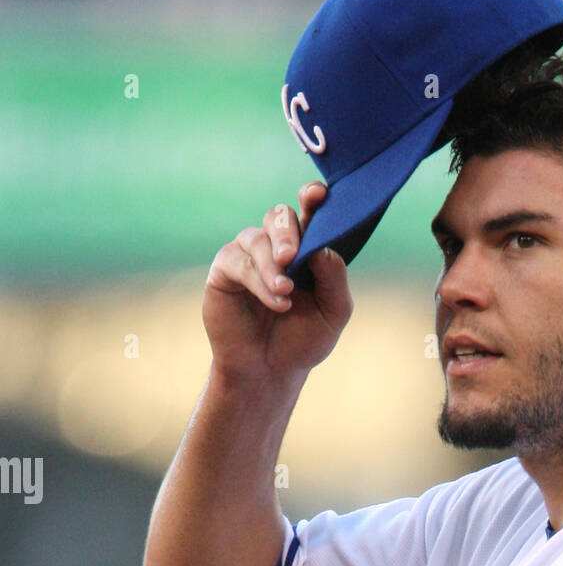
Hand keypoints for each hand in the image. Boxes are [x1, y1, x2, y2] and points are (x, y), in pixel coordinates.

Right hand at [203, 184, 352, 386]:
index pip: (309, 213)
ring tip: (286, 292)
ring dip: (273, 265)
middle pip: (280, 216)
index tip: (318, 194)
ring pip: (257, 238)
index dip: (312, 198)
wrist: (270, 371)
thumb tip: (324, 246)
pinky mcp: (225, 270)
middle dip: (289, 232)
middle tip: (293, 256)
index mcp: (305, 248)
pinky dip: (260, 281)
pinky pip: (239, 262)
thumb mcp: (333, 312)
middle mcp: (275, 246)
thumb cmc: (303, 339)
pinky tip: (277, 300)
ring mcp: (248, 255)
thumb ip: (334, 278)